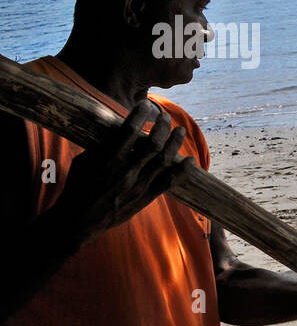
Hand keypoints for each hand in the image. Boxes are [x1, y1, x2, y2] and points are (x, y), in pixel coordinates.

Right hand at [54, 100, 190, 243]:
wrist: (78, 221)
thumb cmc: (77, 188)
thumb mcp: (83, 162)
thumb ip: (102, 147)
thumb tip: (118, 132)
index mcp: (108, 160)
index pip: (129, 130)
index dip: (140, 114)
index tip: (146, 104)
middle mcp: (126, 171)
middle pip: (153, 143)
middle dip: (162, 126)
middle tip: (165, 116)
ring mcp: (138, 186)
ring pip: (164, 160)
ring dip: (175, 143)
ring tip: (180, 131)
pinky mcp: (145, 199)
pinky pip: (169, 183)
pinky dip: (182, 171)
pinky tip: (190, 160)